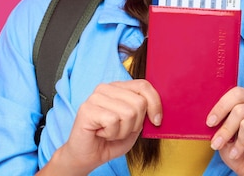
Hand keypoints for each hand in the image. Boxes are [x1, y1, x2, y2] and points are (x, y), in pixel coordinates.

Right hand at [40, 80, 161, 174]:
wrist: (88, 157)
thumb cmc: (110, 140)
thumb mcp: (135, 126)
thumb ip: (144, 113)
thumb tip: (157, 109)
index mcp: (119, 88)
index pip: (144, 85)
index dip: (155, 103)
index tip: (156, 121)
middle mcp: (107, 88)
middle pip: (139, 102)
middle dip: (135, 124)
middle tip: (120, 130)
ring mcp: (95, 97)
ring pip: (128, 113)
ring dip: (123, 131)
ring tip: (110, 132)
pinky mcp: (87, 108)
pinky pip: (113, 121)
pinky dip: (111, 133)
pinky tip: (101, 133)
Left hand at [206, 87, 243, 175]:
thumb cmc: (240, 152)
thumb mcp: (226, 135)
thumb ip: (221, 122)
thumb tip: (212, 118)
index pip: (238, 93)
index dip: (221, 106)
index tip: (210, 122)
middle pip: (240, 110)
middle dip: (225, 130)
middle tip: (217, 144)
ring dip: (238, 143)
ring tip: (237, 152)